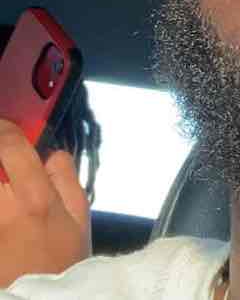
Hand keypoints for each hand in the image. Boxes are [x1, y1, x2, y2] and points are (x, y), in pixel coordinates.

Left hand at [0, 119, 90, 286]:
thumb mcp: (80, 220)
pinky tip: (6, 210)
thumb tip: (51, 154)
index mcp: (36, 199)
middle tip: (3, 157)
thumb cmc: (62, 263)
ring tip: (5, 176)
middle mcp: (4, 209)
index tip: (3, 126)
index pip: (11, 147)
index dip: (4, 129)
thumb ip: (66, 180)